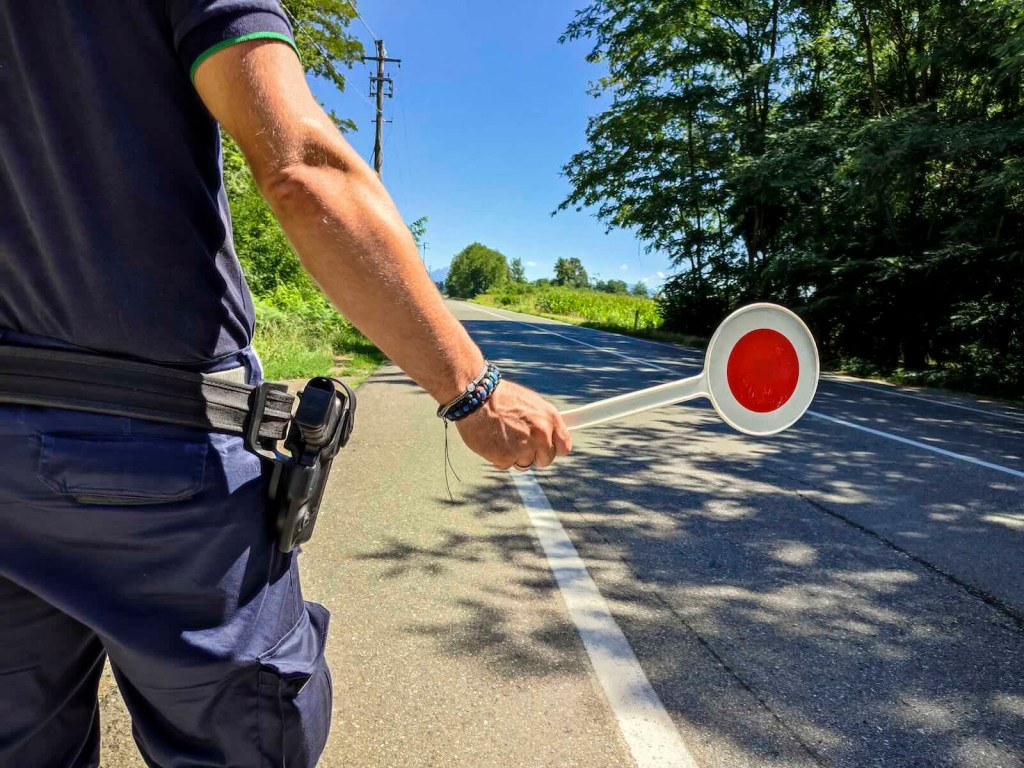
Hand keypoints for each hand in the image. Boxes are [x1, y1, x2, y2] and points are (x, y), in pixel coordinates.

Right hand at [454, 380, 571, 469]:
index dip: (553, 449)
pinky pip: (505, 465)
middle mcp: (541, 434)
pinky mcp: (506, 457)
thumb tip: (549, 437)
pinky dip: (497, 457)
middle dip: (533, 455)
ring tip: (501, 437)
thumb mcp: (531, 403)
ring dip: (513, 456)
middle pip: (545, 460)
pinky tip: (492, 441)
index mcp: (549, 418)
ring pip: (524, 464)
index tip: (546, 449)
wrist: (476, 396)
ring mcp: (524, 447)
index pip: (564, 446)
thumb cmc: (500, 397)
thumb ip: (543, 422)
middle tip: (517, 443)